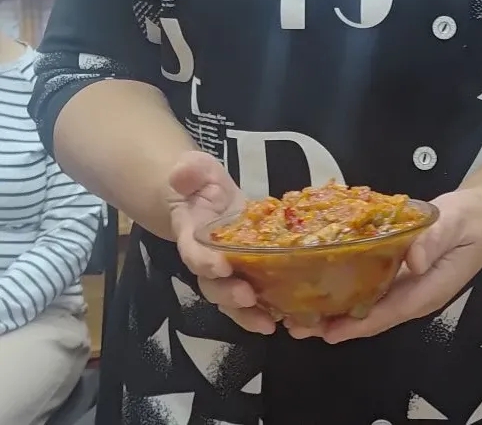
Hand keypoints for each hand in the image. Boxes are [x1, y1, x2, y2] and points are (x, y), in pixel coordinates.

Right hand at [168, 151, 275, 334]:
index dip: (204, 262)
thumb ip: (190, 171)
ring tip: (270, 323)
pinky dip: (269, 311)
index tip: (220, 266)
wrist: (208, 198)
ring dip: (249, 315)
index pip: (193, 253)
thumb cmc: (202, 184)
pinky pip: (255, 298)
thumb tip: (181, 174)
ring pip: (232, 301)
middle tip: (248, 297)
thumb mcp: (196, 170)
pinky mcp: (249, 274)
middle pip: (213, 287)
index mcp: (193, 235)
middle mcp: (208, 261)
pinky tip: (288, 318)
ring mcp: (228, 272)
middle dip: (229, 295)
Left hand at [287, 188, 481, 343]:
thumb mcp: (456, 224)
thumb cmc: (471, 221)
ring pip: (365, 306)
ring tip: (294, 313)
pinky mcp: (397, 273)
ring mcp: (404, 287)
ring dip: (332, 311)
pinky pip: (368, 287)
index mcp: (427, 290)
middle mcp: (412, 295)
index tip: (328, 332)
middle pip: (370, 317)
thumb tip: (412, 260)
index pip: (389, 312)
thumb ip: (435, 241)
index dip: (358, 324)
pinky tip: (319, 285)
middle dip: (334, 324)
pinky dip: (343, 290)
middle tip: (294, 325)